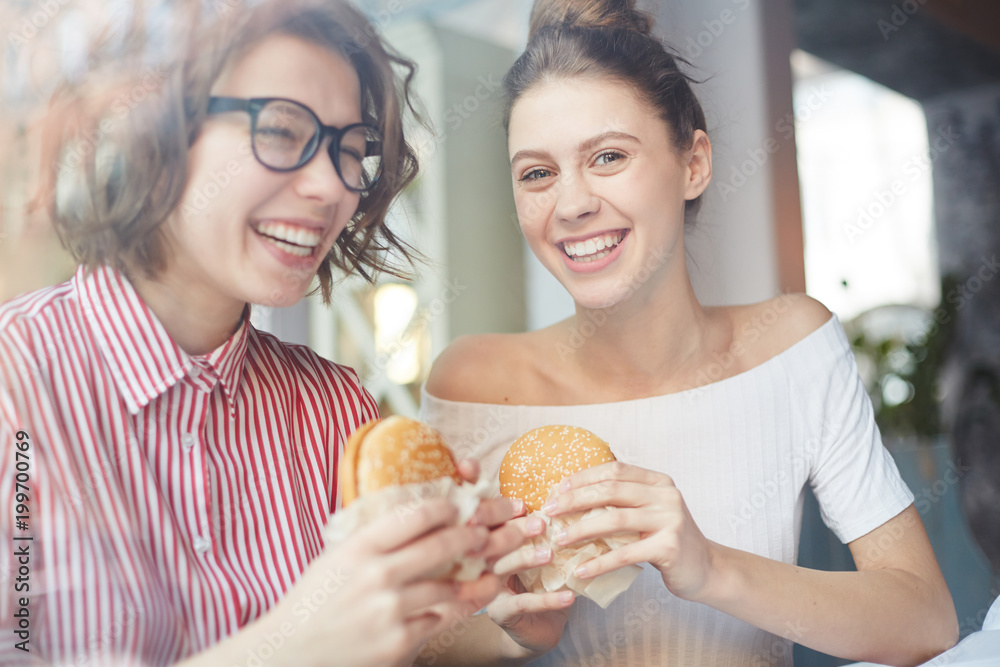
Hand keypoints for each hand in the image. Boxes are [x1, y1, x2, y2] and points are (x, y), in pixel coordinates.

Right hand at [248, 498, 492, 666]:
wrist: (290, 653)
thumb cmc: (314, 600)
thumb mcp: (336, 557)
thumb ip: (374, 538)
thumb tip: (421, 515)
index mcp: (360, 547)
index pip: (416, 515)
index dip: (446, 507)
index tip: (459, 505)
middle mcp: (377, 575)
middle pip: (442, 546)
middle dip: (473, 537)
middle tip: (485, 535)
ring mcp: (389, 611)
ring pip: (449, 587)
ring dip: (472, 581)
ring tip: (487, 575)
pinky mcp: (398, 643)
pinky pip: (437, 621)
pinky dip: (444, 613)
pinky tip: (453, 607)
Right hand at [484, 515, 574, 656]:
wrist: (540, 628)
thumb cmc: (543, 584)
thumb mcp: (545, 555)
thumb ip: (545, 532)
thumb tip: (560, 496)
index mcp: (492, 547)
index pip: (494, 526)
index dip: (506, 514)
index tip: (524, 505)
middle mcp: (484, 565)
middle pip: (494, 543)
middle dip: (516, 531)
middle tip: (541, 524)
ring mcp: (488, 590)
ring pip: (501, 569)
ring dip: (525, 559)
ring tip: (551, 554)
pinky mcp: (501, 613)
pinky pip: (522, 603)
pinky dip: (547, 599)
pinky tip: (568, 596)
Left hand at [543, 461, 718, 601]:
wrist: (708, 570)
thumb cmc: (668, 541)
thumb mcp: (649, 512)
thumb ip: (623, 502)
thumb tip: (572, 498)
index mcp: (658, 481)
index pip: (614, 470)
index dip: (582, 478)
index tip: (556, 491)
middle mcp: (665, 495)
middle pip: (610, 490)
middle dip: (574, 500)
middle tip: (548, 513)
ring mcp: (670, 519)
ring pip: (614, 520)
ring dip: (580, 530)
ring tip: (558, 541)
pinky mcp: (669, 546)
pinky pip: (625, 553)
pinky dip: (599, 562)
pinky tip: (581, 570)